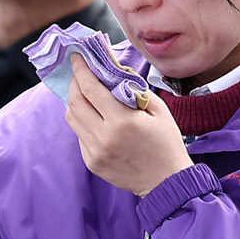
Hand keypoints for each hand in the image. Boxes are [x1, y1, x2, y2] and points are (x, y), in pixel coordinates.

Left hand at [65, 56, 192, 195]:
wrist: (167, 182)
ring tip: (84, 91)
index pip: (91, 88)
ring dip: (75, 101)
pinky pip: (79, 135)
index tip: (78, 56)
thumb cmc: (166, 143)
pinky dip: (83, 121)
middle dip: (74, 82)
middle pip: (75, 102)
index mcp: (122, 122)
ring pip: (72, 119)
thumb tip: (113, 66)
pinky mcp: (91, 162)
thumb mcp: (158, 109)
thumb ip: (133, 87)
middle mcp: (103, 137)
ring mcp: (95, 152)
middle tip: (79, 71)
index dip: (81, 69)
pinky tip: (95, 116)